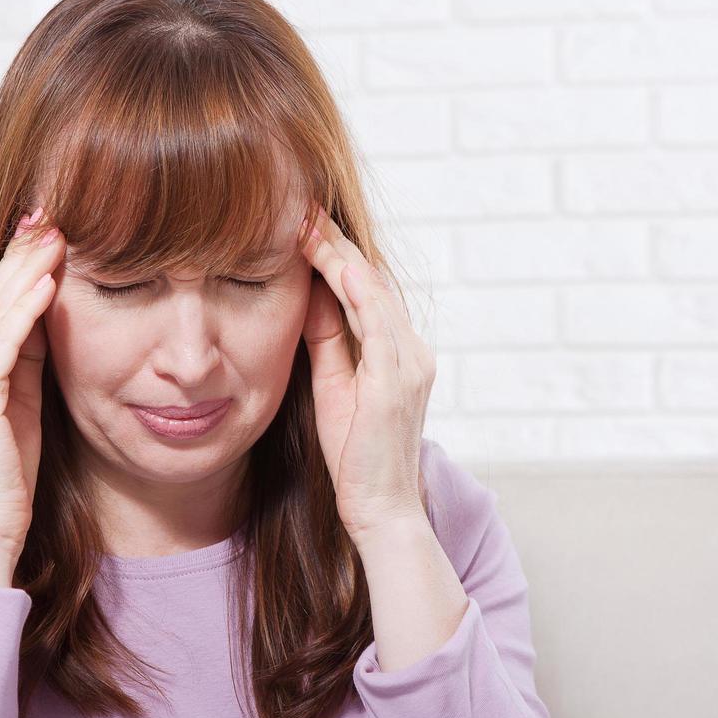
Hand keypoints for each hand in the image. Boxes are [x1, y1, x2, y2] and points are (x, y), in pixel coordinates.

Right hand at [0, 206, 65, 578]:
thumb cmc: (8, 472)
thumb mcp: (19, 400)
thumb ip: (25, 355)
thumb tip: (47, 305)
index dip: (15, 266)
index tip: (44, 229)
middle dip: (22, 255)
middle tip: (52, 214)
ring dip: (28, 271)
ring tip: (58, 235)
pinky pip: (3, 343)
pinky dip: (27, 310)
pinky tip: (50, 282)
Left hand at [299, 203, 435, 544]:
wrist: (380, 510)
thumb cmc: (355, 456)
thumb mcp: (334, 385)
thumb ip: (327, 340)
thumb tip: (308, 292)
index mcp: (400, 353)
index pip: (366, 291)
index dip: (336, 256)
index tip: (303, 225)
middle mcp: (413, 350)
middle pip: (374, 280)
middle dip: (338, 243)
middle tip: (303, 207)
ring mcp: (410, 363)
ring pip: (374, 290)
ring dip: (339, 254)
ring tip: (306, 223)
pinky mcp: (397, 380)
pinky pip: (375, 318)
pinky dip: (350, 285)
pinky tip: (326, 262)